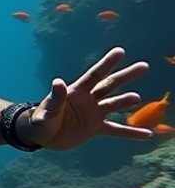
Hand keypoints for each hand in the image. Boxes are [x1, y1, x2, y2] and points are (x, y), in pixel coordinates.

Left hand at [24, 47, 152, 150]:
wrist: (42, 136)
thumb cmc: (41, 121)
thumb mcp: (47, 111)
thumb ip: (55, 98)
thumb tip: (58, 81)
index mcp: (77, 91)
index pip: (95, 75)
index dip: (107, 63)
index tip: (120, 51)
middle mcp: (88, 99)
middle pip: (110, 85)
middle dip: (126, 76)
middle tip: (144, 66)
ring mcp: (93, 113)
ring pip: (114, 104)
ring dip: (125, 101)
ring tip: (136, 98)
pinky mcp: (95, 128)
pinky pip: (116, 130)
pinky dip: (131, 132)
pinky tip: (147, 134)